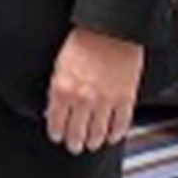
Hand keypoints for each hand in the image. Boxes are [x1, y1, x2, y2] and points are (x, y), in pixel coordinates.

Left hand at [46, 25, 143, 153]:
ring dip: (94, 141)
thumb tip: (52, 108)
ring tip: (91, 145)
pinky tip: (112, 136)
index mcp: (62, 89)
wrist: (111, 30)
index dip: (57, 133)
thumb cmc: (83, 41)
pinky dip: (116, 133)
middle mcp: (82, 99)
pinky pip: (121, 123)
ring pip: (98, 132)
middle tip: (74, 147)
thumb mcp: (59, 65)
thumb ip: (56, 89)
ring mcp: (105, 101)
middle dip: (74, 143)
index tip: (57, 137)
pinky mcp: (125, 98)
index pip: (56, 122)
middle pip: (77, 132)